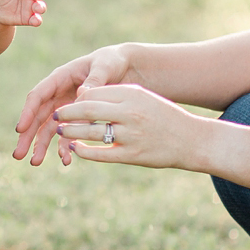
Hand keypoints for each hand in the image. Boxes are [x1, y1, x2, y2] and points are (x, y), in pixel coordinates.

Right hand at [12, 44, 133, 164]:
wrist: (126, 67)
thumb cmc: (112, 61)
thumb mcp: (105, 66)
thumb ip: (95, 80)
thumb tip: (82, 94)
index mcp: (60, 78)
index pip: (38, 96)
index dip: (28, 112)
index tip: (20, 129)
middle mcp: (58, 94)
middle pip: (37, 116)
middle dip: (27, 136)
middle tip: (18, 155)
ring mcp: (66, 108)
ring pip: (48, 129)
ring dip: (41, 146)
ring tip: (35, 163)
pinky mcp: (77, 119)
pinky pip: (67, 135)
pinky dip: (65, 147)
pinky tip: (66, 160)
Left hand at [50, 83, 202, 170]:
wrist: (193, 140)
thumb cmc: (165, 117)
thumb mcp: (143, 98)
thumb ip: (117, 97)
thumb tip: (84, 98)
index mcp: (132, 94)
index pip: (94, 93)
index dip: (76, 98)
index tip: (66, 101)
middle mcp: (130, 113)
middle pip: (87, 110)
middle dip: (67, 113)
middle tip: (55, 115)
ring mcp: (131, 135)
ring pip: (90, 132)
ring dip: (72, 132)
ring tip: (62, 131)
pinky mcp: (132, 155)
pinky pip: (100, 153)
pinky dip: (84, 151)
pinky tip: (76, 148)